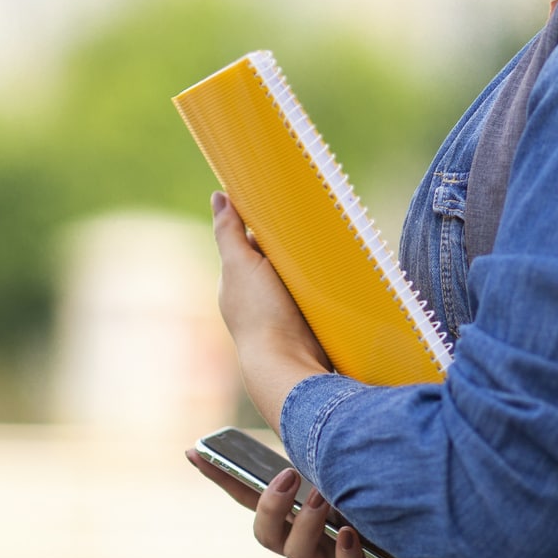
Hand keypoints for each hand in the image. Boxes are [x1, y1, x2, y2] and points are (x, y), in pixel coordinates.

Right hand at [183, 450, 414, 557]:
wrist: (430, 529)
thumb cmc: (384, 490)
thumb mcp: (353, 462)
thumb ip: (332, 440)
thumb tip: (315, 394)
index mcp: (296, 511)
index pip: (248, 494)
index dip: (220, 475)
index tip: (195, 450)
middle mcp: (303, 541)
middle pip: (265, 534)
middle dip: (272, 506)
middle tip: (290, 477)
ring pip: (297, 556)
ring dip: (307, 525)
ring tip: (324, 498)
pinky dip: (344, 555)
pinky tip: (351, 533)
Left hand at [210, 191, 329, 428]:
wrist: (290, 362)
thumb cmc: (260, 314)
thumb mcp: (239, 264)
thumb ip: (228, 231)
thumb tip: (218, 195)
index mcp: (240, 278)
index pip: (251, 238)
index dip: (265, 220)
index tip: (283, 199)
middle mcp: (260, 293)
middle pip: (279, 254)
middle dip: (293, 239)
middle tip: (314, 215)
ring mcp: (286, 307)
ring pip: (301, 272)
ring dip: (313, 259)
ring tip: (331, 237)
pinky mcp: (310, 317)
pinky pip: (320, 290)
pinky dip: (327, 280)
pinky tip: (339, 266)